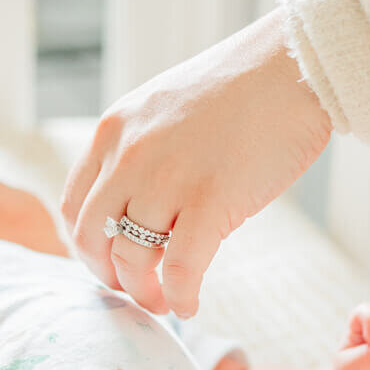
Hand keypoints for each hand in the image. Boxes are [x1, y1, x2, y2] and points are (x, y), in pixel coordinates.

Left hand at [61, 9, 331, 317]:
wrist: (294, 65)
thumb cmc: (242, 89)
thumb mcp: (164, 110)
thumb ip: (141, 153)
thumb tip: (139, 209)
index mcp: (113, 131)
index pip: (74, 205)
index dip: (87, 246)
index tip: (108, 263)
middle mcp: (129, 155)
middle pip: (94, 237)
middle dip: (109, 275)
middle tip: (133, 291)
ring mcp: (168, 178)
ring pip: (132, 258)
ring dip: (144, 292)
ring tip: (162, 302)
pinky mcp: (211, 200)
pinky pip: (179, 269)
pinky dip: (179, 296)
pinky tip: (188, 304)